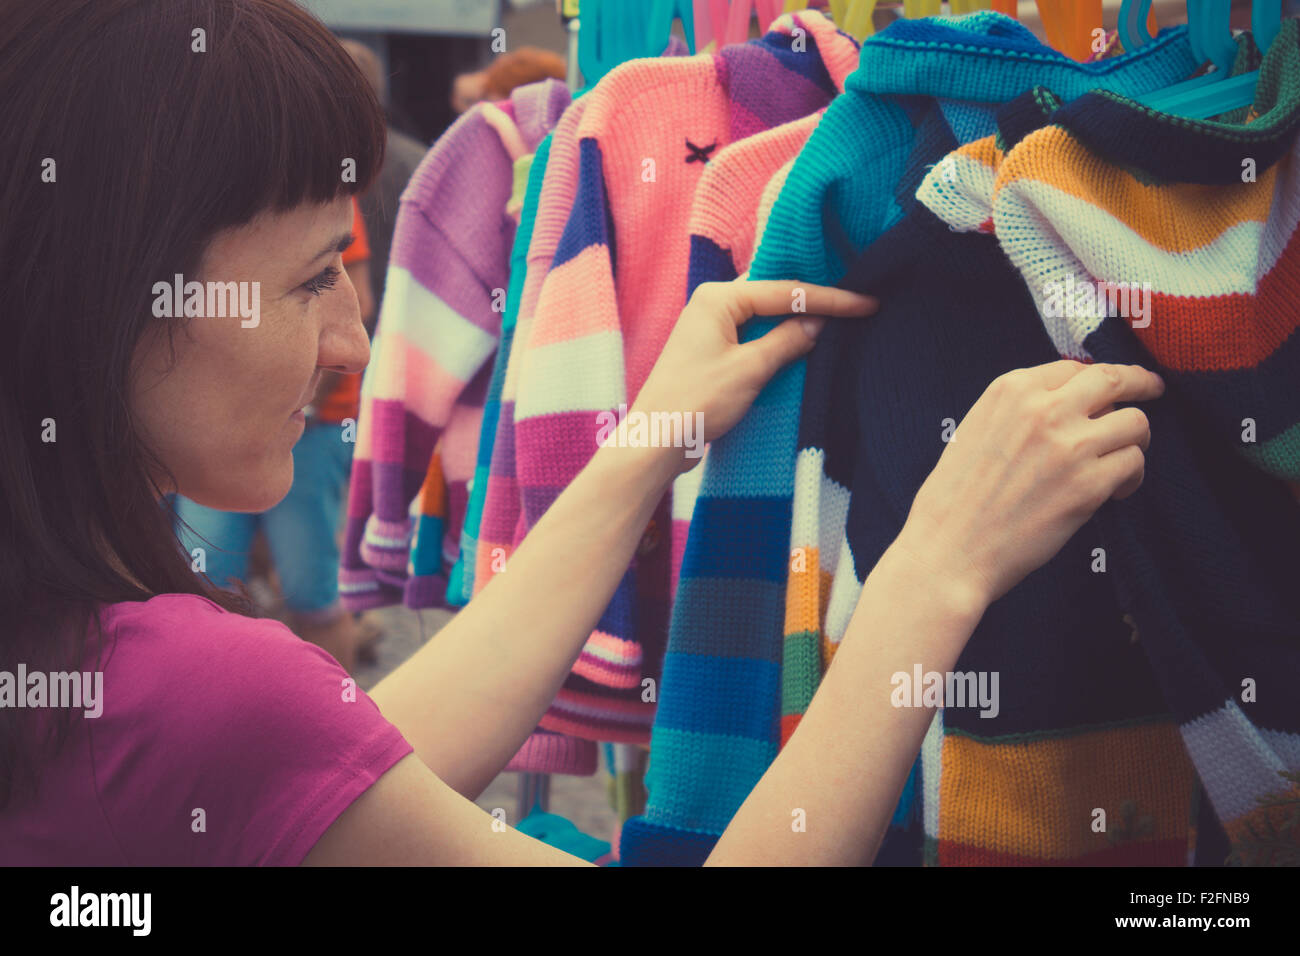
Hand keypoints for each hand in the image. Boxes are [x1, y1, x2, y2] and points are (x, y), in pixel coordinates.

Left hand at [629, 277, 876, 474]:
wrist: (656, 441)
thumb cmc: (696, 403)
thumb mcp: (750, 371)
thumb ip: (786, 342)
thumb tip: (817, 324)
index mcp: (718, 298)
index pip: (785, 290)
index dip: (830, 298)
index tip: (866, 301)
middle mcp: (712, 304)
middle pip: (774, 293)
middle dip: (814, 298)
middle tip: (857, 299)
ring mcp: (711, 328)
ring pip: (765, 314)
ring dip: (797, 319)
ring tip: (840, 316)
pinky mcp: (713, 352)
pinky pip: (754, 334)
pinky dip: (780, 337)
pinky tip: (804, 341)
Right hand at [893, 360, 1163, 609]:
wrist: (948, 550)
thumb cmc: (953, 501)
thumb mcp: (974, 432)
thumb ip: (1018, 412)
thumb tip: (1066, 407)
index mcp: (1010, 391)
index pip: (1073, 369)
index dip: (1097, 380)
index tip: (1111, 386)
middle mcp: (1043, 409)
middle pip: (1115, 380)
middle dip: (1141, 384)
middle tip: (1153, 390)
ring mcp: (1069, 446)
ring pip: (1135, 423)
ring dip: (1135, 441)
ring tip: (1122, 462)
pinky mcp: (1088, 485)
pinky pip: (1134, 464)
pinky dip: (1131, 478)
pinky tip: (1115, 492)